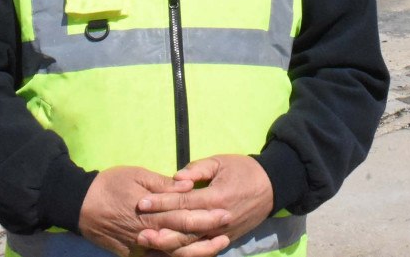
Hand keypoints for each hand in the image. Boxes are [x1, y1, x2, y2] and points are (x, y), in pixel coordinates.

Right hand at [79, 166, 217, 255]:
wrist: (80, 205)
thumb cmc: (110, 184)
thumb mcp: (137, 176)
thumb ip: (164, 184)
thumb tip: (187, 185)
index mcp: (153, 213)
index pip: (185, 217)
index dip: (207, 217)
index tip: (226, 213)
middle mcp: (149, 234)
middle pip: (184, 238)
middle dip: (207, 235)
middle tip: (228, 230)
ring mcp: (141, 248)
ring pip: (174, 254)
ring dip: (197, 251)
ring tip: (216, 245)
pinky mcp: (133, 254)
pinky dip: (175, 256)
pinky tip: (190, 253)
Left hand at [135, 155, 273, 256]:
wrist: (272, 187)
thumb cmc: (244, 170)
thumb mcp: (221, 161)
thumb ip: (197, 169)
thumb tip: (176, 179)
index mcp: (216, 197)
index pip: (183, 203)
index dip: (161, 203)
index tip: (141, 203)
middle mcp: (217, 220)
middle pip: (184, 229)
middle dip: (160, 230)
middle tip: (137, 230)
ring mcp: (222, 233)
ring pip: (192, 245)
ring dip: (169, 246)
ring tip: (149, 244)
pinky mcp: (225, 240)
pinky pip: (202, 250)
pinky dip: (185, 253)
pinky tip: (168, 253)